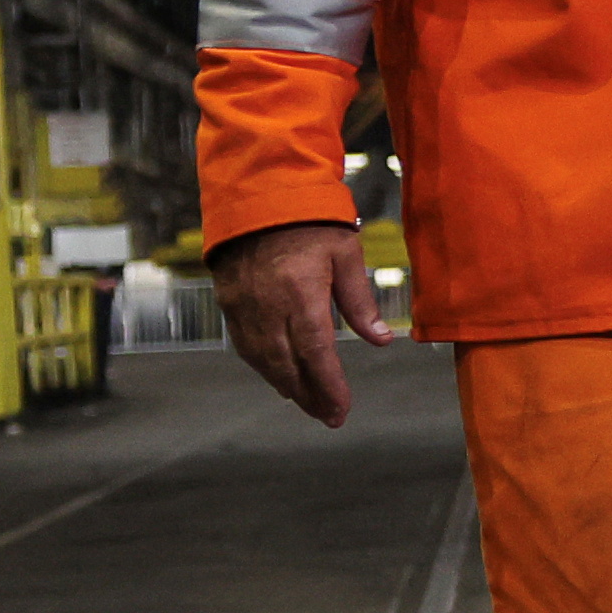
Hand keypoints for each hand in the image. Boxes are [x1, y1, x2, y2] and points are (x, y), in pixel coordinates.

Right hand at [213, 219, 391, 430]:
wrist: (258, 196)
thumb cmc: (311, 222)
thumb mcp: (346, 254)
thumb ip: (360, 301)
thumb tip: (383, 340)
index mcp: (300, 293)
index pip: (315, 352)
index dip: (329, 385)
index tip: (342, 408)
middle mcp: (267, 305)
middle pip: (287, 364)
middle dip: (309, 395)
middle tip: (330, 416)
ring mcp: (243, 306)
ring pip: (262, 360)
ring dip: (286, 385)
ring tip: (309, 403)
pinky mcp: (228, 302)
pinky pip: (245, 345)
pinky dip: (264, 366)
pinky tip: (280, 377)